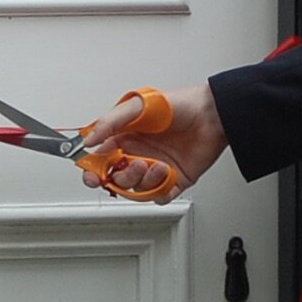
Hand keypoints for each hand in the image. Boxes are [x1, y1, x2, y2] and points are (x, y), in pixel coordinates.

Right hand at [80, 82, 227, 201]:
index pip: (100, 160)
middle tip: (133, 166)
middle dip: (120, 178)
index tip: (93, 174)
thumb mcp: (136, 106)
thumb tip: (88, 140)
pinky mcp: (173, 180)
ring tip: (158, 166)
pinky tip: (167, 175)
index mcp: (125, 138)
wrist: (213, 115)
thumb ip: (109, 123)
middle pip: (116, 179)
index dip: (92, 170)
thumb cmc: (179, 105)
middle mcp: (138, 154)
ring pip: (136, 190)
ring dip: (144, 181)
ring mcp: (155, 168)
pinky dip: (161, 191)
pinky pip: (159, 196)